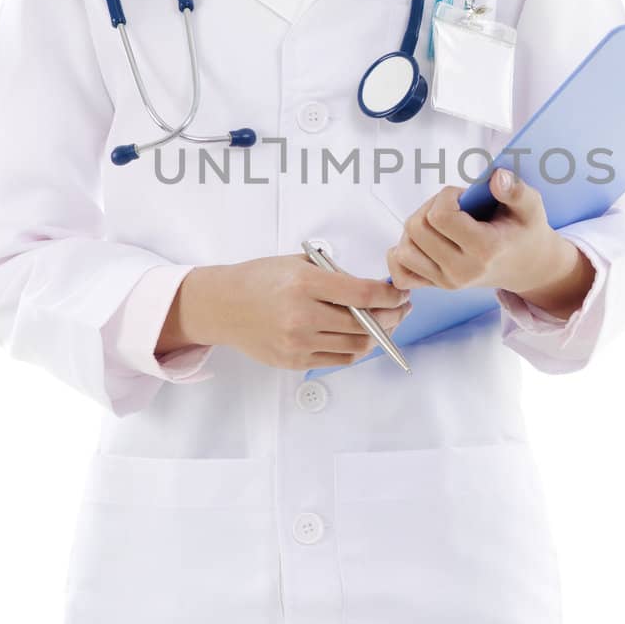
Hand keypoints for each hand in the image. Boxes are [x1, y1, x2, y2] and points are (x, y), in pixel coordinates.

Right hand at [180, 254, 412, 370]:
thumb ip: (335, 275)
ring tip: (385, 324)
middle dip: (392, 316)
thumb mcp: (299, 263)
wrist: (223, 306)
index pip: (363, 294)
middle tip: (401, 309)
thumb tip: (374, 289)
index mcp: (304, 283)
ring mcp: (298, 342)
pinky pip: (339, 360)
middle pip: (365, 323)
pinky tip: (361, 338)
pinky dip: (356, 350)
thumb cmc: (260, 279)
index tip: (400, 294)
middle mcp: (302, 315)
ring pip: (356, 345)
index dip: (390, 295)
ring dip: (378, 335)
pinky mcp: (294, 361)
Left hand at [385, 168, 580, 299]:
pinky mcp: (436, 286)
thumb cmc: (525, 231)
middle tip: (451, 207)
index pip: (440, 216)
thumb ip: (515, 190)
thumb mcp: (531, 207)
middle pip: (416, 229)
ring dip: (415, 229)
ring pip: (404, 250)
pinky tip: (422, 243)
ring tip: (439, 223)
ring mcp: (446, 282)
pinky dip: (402, 256)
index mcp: (485, 249)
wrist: (526, 266)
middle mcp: (462, 271)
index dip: (445, 196)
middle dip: (429, 207)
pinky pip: (400, 275)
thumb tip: (497, 177)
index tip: (462, 196)